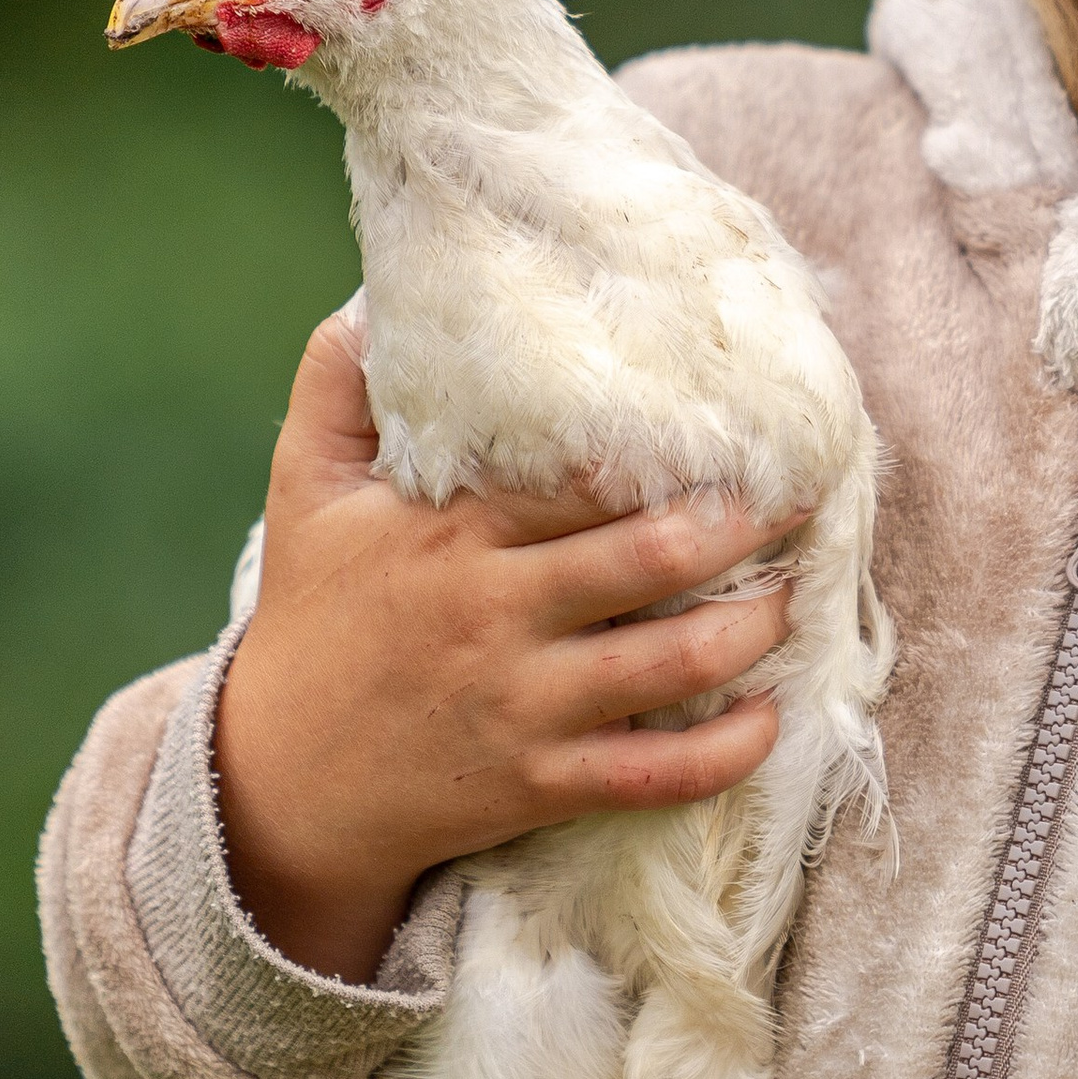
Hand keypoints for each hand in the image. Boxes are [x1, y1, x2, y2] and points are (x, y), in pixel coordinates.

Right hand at [215, 309, 792, 982]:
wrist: (277, 783)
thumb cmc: (312, 618)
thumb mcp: (305, 490)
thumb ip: (338, 384)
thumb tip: (376, 295)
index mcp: (452, 532)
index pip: (582, 474)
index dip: (671, 448)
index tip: (740, 424)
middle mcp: (495, 612)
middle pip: (651, 558)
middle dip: (744, 525)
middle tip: (800, 497)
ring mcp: (523, 705)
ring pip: (672, 664)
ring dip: (753, 629)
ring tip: (793, 595)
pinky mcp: (539, 783)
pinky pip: (654, 775)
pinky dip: (726, 752)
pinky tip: (771, 718)